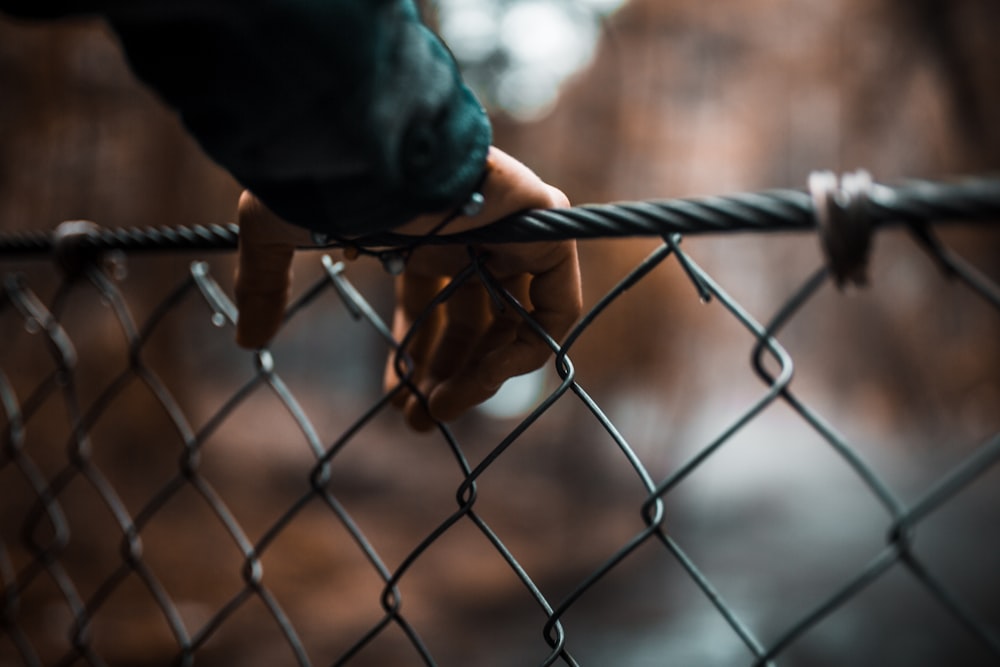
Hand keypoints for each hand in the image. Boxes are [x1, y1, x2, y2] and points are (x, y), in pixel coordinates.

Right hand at [234, 147, 581, 430]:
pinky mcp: (542, 226)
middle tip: (419, 421)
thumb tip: (249, 339)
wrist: (363, 137)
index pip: (430, 308)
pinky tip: (479, 381)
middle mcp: (469, 237)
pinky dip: (526, 350)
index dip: (416, 360)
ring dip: (480, 376)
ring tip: (439, 412)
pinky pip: (554, 306)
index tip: (401, 404)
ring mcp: (508, 231)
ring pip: (514, 323)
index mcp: (421, 236)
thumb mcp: (276, 234)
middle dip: (447, 376)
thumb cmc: (318, 173)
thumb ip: (265, 285)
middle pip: (472, 323)